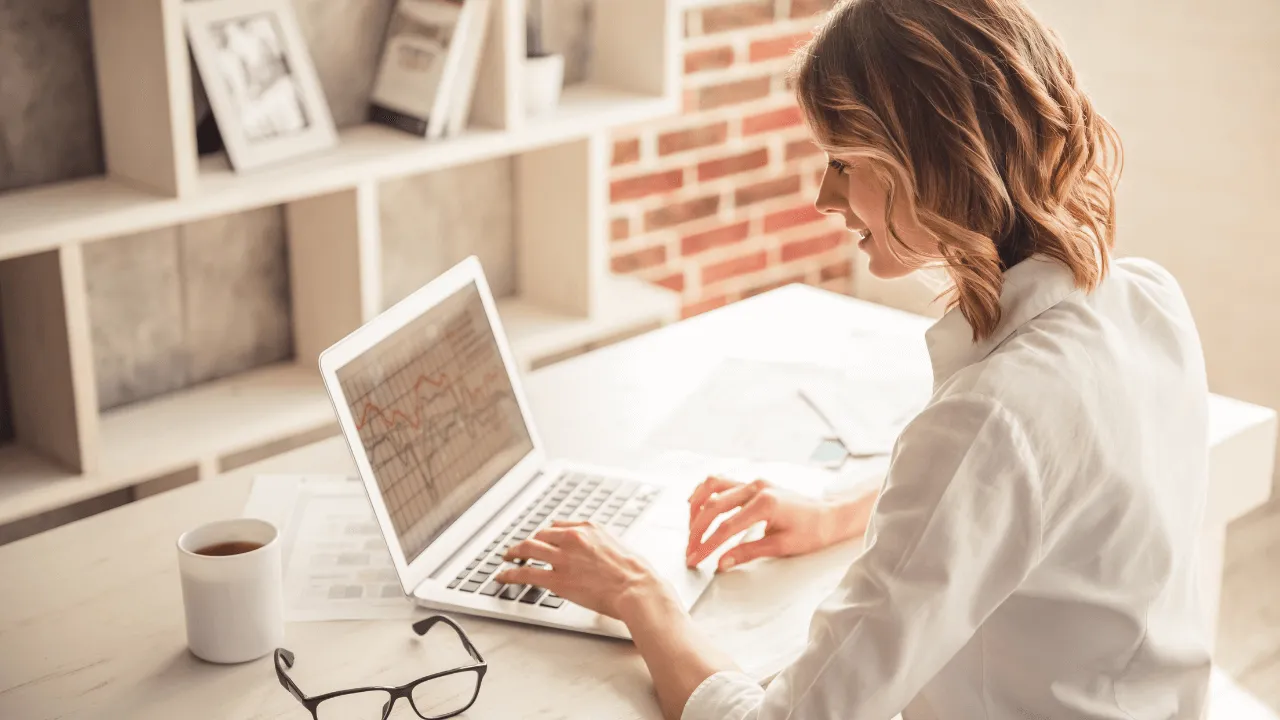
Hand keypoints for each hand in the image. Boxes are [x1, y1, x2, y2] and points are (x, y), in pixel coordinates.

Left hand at [496, 521, 679, 622]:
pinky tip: (503, 575)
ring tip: (507, 558)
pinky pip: (526, 573)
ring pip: (528, 549)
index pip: (558, 526)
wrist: (636, 587)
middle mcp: (573, 538)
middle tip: (520, 548)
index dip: (546, 535)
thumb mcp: (618, 546)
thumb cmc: (635, 572)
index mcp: (589, 528)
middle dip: (528, 542)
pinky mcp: (557, 579)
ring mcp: (563, 558)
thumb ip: (600, 545)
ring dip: (514, 553)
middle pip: (540, 535)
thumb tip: (595, 552)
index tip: (542, 539)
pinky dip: (510, 574)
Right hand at [685, 476, 869, 571]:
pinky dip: (706, 493)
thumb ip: (747, 553)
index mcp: (765, 504)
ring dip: (697, 508)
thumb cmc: (812, 532)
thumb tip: (721, 563)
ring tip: (691, 529)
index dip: (707, 545)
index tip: (694, 558)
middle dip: (697, 530)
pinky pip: (721, 483)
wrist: (829, 516)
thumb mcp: (780, 547)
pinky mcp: (753, 483)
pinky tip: (697, 506)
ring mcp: (754, 482)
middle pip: (713, 506)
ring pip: (713, 487)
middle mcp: (756, 488)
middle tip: (690, 550)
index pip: (726, 527)